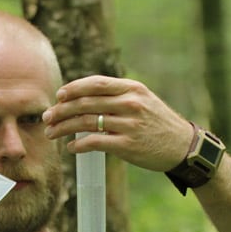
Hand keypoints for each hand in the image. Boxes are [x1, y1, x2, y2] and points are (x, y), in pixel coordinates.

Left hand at [42, 75, 193, 171]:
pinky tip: (71, 148)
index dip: (73, 88)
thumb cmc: (159, 124)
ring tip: (52, 133)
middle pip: (86, 103)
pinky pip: (95, 143)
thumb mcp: (143, 101)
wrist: (183, 147)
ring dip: (64, 128)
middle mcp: (130, 104)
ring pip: (86, 123)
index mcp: (132, 89)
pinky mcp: (128, 145)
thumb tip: (84, 99)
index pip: (95, 83)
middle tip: (47, 117)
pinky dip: (78, 145)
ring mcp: (129, 124)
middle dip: (61, 110)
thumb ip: (117, 97)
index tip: (59, 96)